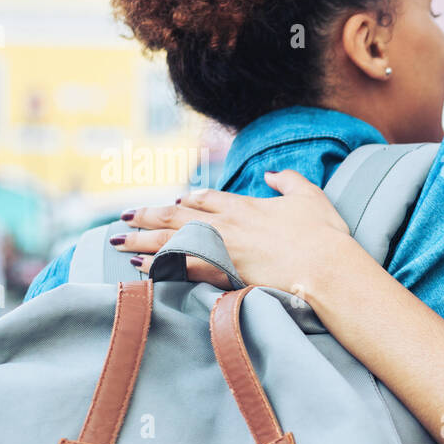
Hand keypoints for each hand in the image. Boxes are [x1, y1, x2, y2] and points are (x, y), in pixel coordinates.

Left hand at [110, 171, 354, 298]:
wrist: (326, 267)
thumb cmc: (323, 235)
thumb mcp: (310, 196)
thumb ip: (288, 180)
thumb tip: (271, 172)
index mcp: (245, 205)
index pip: (206, 198)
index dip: (188, 199)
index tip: (174, 201)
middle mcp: (226, 223)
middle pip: (176, 215)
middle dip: (148, 215)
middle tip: (125, 217)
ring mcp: (221, 247)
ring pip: (170, 239)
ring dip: (140, 239)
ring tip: (118, 241)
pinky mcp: (220, 271)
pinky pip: (178, 266)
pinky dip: (156, 265)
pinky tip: (139, 267)